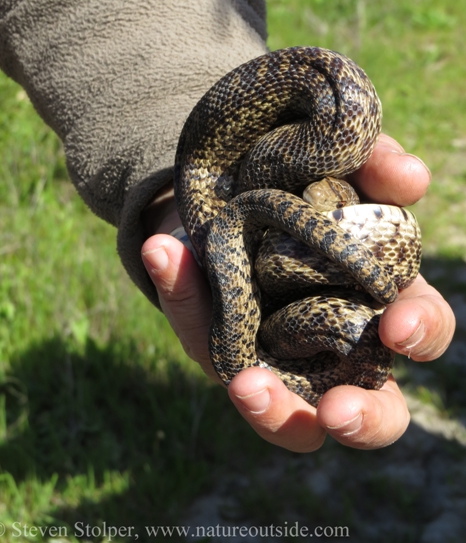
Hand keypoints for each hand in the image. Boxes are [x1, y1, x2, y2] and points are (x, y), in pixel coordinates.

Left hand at [141, 134, 454, 451]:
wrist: (237, 183)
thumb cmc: (307, 185)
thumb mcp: (342, 165)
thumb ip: (377, 165)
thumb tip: (411, 178)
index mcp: (381, 299)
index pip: (420, 329)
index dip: (421, 333)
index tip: (397, 326)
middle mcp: (338, 345)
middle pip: (375, 411)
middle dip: (363, 418)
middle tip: (337, 411)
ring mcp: (281, 358)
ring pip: (293, 420)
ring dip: (272, 410)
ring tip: (245, 384)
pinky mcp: (226, 349)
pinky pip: (206, 342)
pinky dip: (184, 300)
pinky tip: (164, 253)